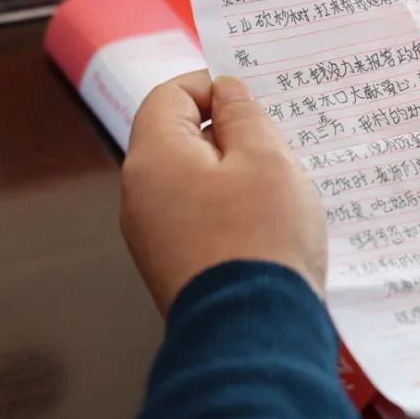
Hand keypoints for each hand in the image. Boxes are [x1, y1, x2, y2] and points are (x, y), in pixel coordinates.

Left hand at [120, 71, 327, 315]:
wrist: (253, 332)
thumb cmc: (261, 239)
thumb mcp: (266, 158)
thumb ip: (244, 115)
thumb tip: (227, 94)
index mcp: (154, 158)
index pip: (170, 96)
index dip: (211, 86)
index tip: (252, 98)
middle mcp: (140, 196)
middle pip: (178, 139)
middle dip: (228, 134)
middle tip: (276, 144)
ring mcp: (152, 237)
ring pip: (192, 182)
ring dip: (233, 175)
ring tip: (279, 190)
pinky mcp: (173, 268)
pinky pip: (198, 220)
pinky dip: (229, 211)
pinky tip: (267, 227)